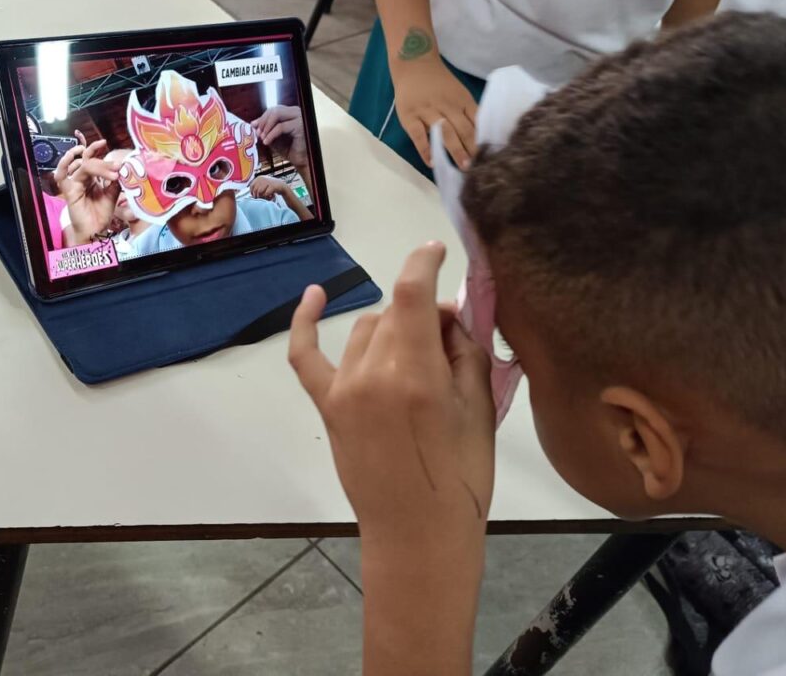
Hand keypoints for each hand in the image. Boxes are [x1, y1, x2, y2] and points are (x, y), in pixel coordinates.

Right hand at [54, 131, 119, 244]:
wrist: (96, 229)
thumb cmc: (101, 213)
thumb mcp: (113, 193)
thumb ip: (115, 180)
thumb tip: (121, 166)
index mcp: (92, 177)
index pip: (91, 158)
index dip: (96, 149)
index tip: (104, 142)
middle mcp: (82, 178)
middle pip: (89, 161)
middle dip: (104, 162)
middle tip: (118, 167)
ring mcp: (74, 183)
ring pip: (82, 166)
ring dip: (97, 165)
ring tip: (111, 171)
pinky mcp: (68, 191)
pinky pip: (61, 175)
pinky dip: (65, 164)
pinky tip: (76, 157)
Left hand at [250, 175, 278, 200]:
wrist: (282, 186)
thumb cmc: (271, 187)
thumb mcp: (263, 184)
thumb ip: (257, 187)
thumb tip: (251, 195)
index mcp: (259, 178)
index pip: (251, 186)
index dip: (252, 192)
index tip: (255, 196)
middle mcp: (263, 178)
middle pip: (255, 190)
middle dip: (258, 196)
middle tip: (262, 198)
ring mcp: (267, 182)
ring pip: (260, 192)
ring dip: (262, 197)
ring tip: (267, 197)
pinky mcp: (272, 186)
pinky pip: (266, 194)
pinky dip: (267, 197)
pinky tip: (271, 196)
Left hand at [252, 105, 306, 161]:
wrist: (301, 161)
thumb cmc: (290, 149)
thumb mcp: (274, 137)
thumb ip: (265, 129)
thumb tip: (253, 123)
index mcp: (291, 113)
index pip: (274, 109)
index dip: (262, 117)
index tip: (254, 127)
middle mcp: (297, 112)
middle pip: (275, 110)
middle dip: (263, 121)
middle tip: (257, 133)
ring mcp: (299, 118)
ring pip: (277, 114)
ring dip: (266, 126)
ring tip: (262, 137)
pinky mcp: (300, 126)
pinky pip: (281, 127)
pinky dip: (271, 134)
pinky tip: (266, 142)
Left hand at [289, 243, 494, 547]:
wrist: (417, 535)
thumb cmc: (461, 477)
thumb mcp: (479, 409)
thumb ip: (465, 350)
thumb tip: (449, 312)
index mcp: (416, 374)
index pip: (413, 293)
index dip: (424, 262)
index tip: (438, 250)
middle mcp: (373, 373)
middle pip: (395, 311)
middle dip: (424, 311)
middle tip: (452, 339)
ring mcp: (344, 389)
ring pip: (367, 328)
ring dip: (394, 327)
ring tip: (420, 354)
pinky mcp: (328, 406)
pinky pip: (307, 356)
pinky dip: (306, 323)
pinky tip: (314, 296)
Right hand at [394, 60, 477, 168]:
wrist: (414, 64)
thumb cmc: (439, 83)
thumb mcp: (459, 93)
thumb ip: (469, 112)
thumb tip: (483, 137)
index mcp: (462, 100)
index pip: (476, 122)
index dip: (483, 140)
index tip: (490, 157)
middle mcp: (447, 105)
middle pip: (463, 129)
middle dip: (472, 149)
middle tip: (478, 168)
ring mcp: (427, 111)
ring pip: (444, 132)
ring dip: (455, 150)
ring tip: (462, 167)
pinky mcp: (410, 116)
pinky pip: (418, 135)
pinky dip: (425, 149)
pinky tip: (432, 162)